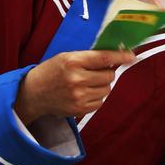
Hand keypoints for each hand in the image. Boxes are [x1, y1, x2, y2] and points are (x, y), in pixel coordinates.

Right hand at [13, 49, 134, 124]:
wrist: (33, 94)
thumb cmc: (51, 72)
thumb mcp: (66, 57)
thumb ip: (88, 57)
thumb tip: (114, 56)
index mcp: (73, 61)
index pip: (103, 58)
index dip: (120, 56)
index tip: (132, 56)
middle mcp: (77, 79)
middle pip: (109, 75)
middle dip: (106, 72)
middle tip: (95, 71)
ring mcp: (78, 96)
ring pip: (107, 89)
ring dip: (102, 85)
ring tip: (87, 83)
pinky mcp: (79, 109)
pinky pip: (100, 102)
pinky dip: (97, 97)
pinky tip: (84, 93)